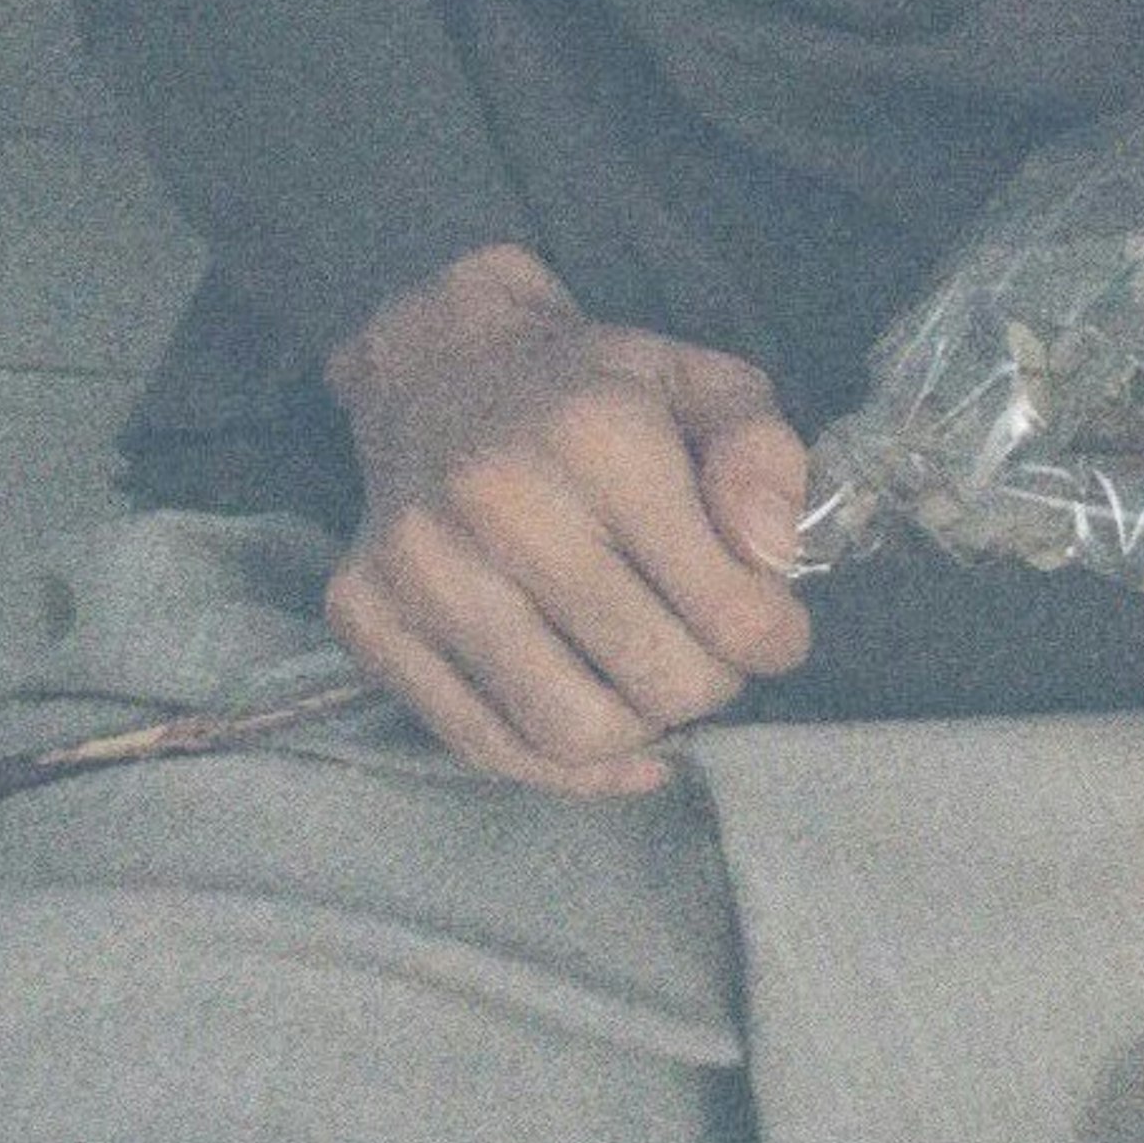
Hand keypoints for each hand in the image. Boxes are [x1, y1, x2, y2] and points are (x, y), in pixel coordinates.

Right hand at [321, 245, 814, 794]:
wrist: (443, 374)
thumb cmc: (598, 394)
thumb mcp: (709, 386)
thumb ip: (764, 457)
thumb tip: (775, 557)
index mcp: (601, 437)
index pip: (730, 611)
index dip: (776, 639)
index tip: (774, 628)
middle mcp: (500, 502)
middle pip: (659, 684)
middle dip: (714, 685)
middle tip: (713, 652)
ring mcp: (421, 568)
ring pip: (574, 734)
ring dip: (642, 730)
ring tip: (653, 678)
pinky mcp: (367, 619)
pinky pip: (486, 748)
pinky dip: (566, 768)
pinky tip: (612, 735)